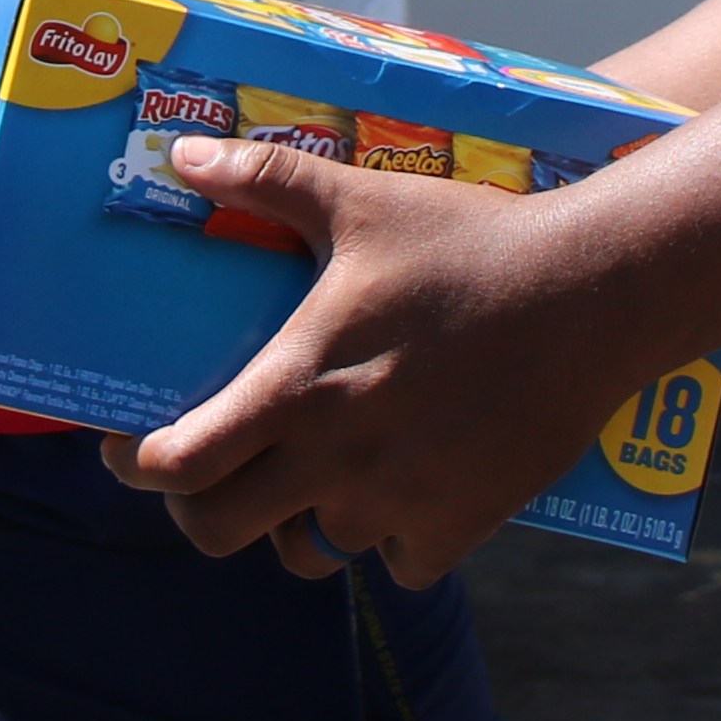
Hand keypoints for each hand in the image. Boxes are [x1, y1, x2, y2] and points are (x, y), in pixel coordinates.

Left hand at [99, 138, 644, 588]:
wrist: (591, 293)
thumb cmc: (468, 243)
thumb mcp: (361, 201)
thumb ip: (267, 181)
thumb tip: (184, 154)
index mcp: (297, 387)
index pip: (179, 466)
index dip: (139, 467)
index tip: (130, 451)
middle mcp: (335, 461)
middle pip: (219, 533)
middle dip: (203, 513)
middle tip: (214, 480)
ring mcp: (398, 502)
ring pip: (312, 556)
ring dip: (301, 528)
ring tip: (311, 487)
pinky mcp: (462, 524)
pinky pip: (403, 566)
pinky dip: (395, 544)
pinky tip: (402, 498)